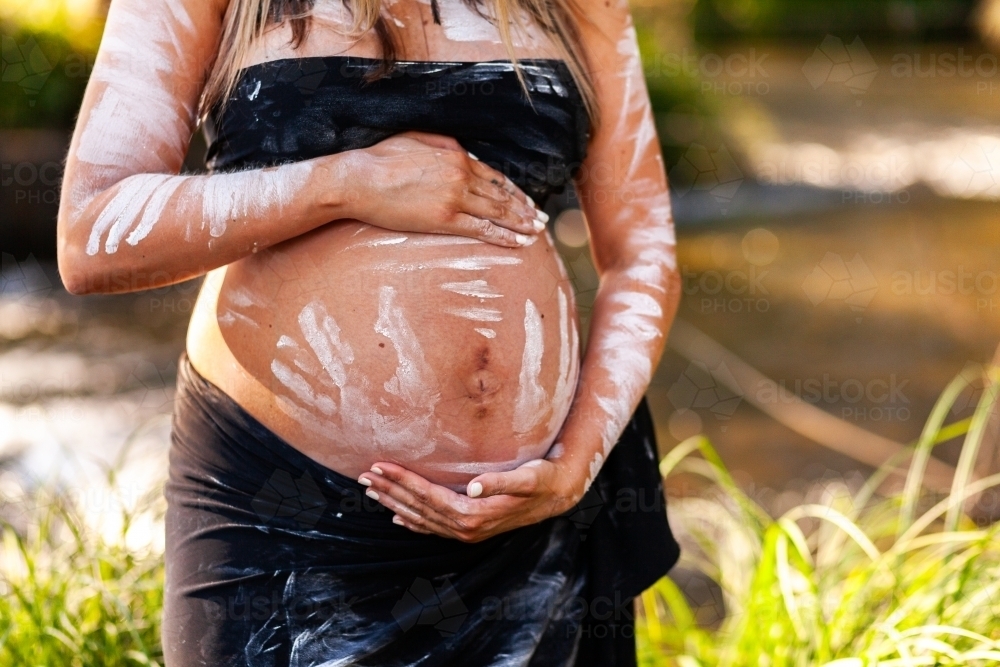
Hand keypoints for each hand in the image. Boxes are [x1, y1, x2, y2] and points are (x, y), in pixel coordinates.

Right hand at [345, 131, 547, 247]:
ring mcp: (454, 198)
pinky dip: (502, 236)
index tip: (528, 202)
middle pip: (502, 196)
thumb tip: (465, 154)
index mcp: (457, 156)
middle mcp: (462, 176)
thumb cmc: (382, 158)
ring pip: (497, 213)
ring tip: (536, 233)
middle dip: (525, 210)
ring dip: (520, 224)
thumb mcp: (419, 139)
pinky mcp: (444, 219)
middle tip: (542, 221)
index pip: (495, 177)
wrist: (359, 179)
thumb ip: (447, 146)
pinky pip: (481, 229)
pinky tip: (517, 243)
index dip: (515, 192)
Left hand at [357, 457, 583, 542]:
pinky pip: (433, 527)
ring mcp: (466, 532)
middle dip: (389, 491)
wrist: (559, 496)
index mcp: (474, 515)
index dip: (402, 481)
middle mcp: (466, 528)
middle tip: (363, 476)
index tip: (379, 466)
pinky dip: (412, 521)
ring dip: (394, 504)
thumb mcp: (528, 477)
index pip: (428, 496)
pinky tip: (398, 517)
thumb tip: (474, 485)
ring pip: (421, 518)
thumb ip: (501, 482)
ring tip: (371, 490)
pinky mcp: (470, 529)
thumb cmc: (543, 480)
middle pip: (418, 508)